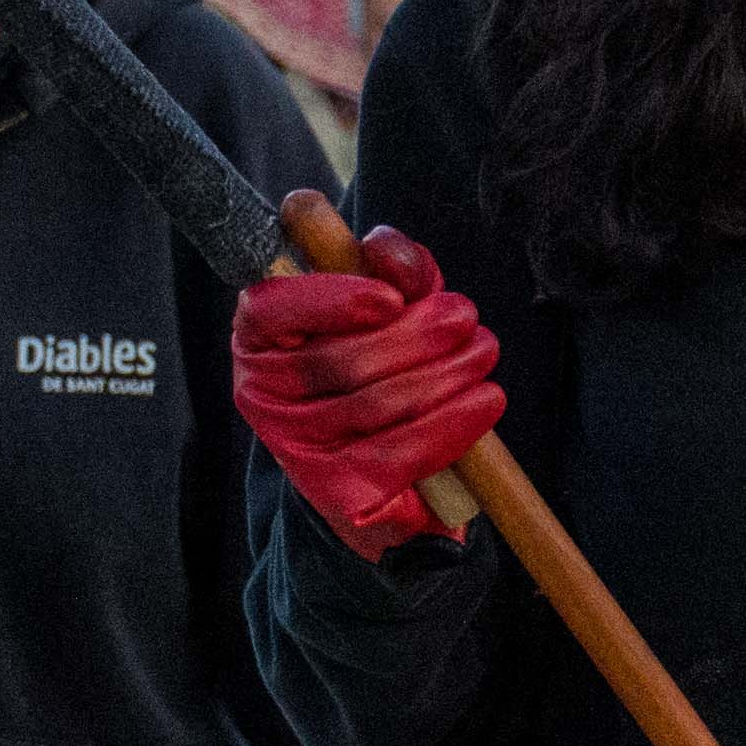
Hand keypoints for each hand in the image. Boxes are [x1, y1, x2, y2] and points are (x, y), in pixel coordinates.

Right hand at [231, 216, 503, 556]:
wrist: (384, 470)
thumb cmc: (382, 366)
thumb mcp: (389, 307)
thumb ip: (392, 268)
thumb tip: (386, 251)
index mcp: (260, 339)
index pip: (270, 309)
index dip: (331, 299)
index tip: (392, 298)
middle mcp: (263, 396)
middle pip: (342, 360)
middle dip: (418, 334)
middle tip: (466, 316)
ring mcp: (296, 449)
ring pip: (377, 404)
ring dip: (446, 372)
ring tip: (483, 351)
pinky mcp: (336, 494)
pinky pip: (400, 453)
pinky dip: (452, 423)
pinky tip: (485, 400)